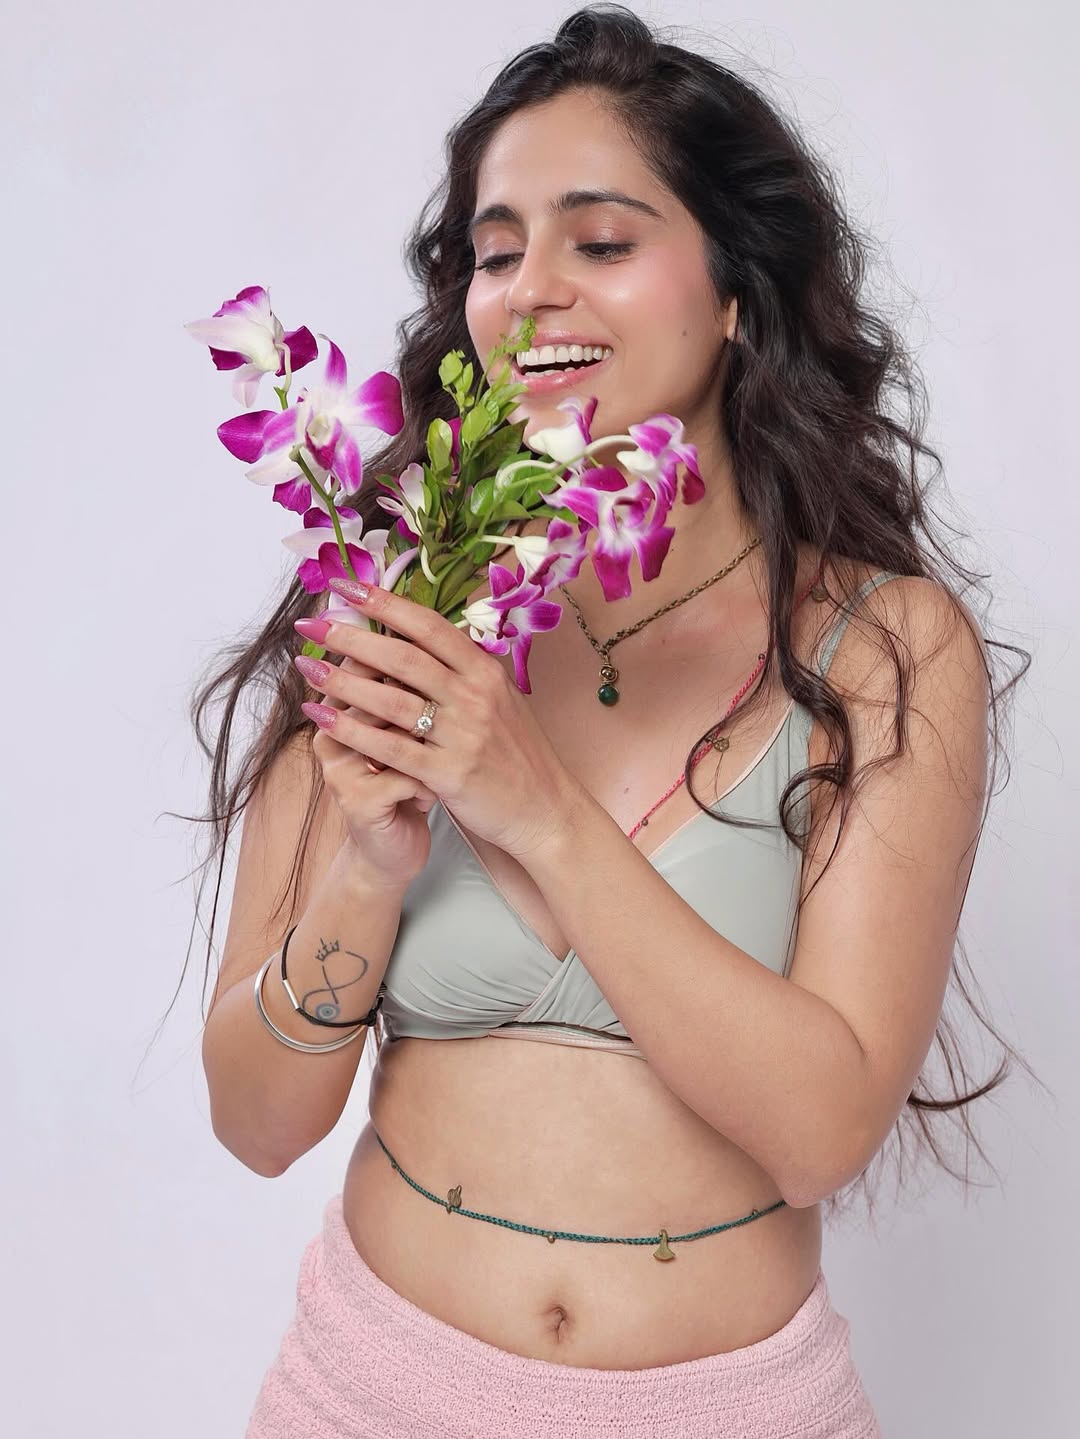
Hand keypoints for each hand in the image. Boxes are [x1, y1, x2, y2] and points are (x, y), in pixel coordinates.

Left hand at [295, 578, 582, 860]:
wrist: (544, 808)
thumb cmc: (514, 752)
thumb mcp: (498, 698)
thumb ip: (460, 668)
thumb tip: (415, 633)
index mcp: (485, 670)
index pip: (429, 626)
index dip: (384, 603)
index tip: (345, 586)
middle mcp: (476, 696)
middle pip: (404, 658)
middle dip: (351, 637)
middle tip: (310, 623)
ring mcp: (464, 735)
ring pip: (392, 701)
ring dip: (343, 682)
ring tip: (306, 667)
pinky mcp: (450, 773)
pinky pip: (391, 748)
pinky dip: (352, 732)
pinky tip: (322, 720)